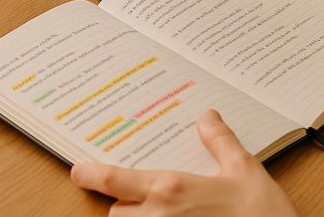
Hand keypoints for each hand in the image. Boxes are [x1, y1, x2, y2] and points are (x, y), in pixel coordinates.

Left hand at [70, 109, 296, 215]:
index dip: (91, 175)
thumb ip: (221, 142)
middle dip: (122, 206)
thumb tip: (208, 117)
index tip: (78, 171)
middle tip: (134, 197)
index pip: (115, 181)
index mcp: (172, 190)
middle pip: (116, 214)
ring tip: (154, 213)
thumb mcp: (245, 171)